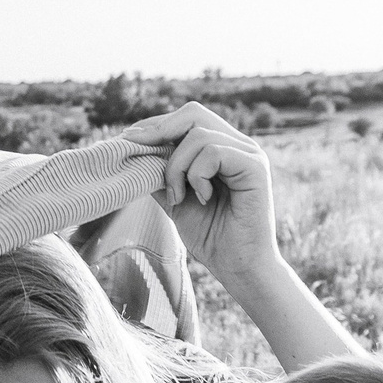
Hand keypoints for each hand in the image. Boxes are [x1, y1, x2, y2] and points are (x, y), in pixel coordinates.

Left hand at [119, 103, 278, 278]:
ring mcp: (249, 153)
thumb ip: (160, 174)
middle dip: (160, 131)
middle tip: (141, 153)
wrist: (239, 268)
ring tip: (179, 197)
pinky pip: (213, 152)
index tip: (128, 138)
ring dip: (177, 167)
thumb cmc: (212, 236)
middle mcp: (238, 145)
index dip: (156, 124)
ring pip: (198, 135)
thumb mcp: (175, 199)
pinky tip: (202, 199)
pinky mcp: (255, 166)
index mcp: (222, 148)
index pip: (187, 118)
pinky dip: (197, 175)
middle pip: (193, 113)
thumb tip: (133, 151)